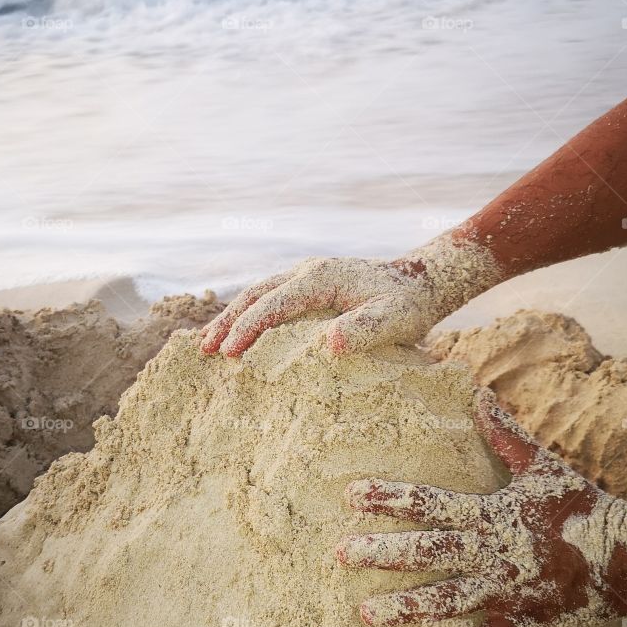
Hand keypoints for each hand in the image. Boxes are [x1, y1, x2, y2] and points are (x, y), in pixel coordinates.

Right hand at [201, 235, 498, 357]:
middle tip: (206, 350)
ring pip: (258, 293)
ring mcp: (306, 275)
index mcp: (320, 278)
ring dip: (233, 317)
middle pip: (255, 294)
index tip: (230, 355)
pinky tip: (239, 333)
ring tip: (210, 344)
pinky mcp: (309, 284)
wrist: (421, 281)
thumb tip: (328, 345)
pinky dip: (249, 313)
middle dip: (228, 322)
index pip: (273, 305)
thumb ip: (364, 329)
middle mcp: (307, 271)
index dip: (248, 330)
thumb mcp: (395, 320)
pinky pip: (270, 297)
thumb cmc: (409, 304)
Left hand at [338, 390, 626, 626]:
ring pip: (447, 601)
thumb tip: (480, 395)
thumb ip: (506, 436)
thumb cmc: (581, 507)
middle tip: (339, 554)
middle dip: (381, 553)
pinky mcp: (521, 623)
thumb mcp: (542, 467)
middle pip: (427, 552)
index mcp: (490, 515)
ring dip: (406, 609)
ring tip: (366, 615)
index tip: (351, 495)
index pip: (429, 503)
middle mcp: (490, 554)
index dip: (390, 498)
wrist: (626, 557)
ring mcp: (504, 592)